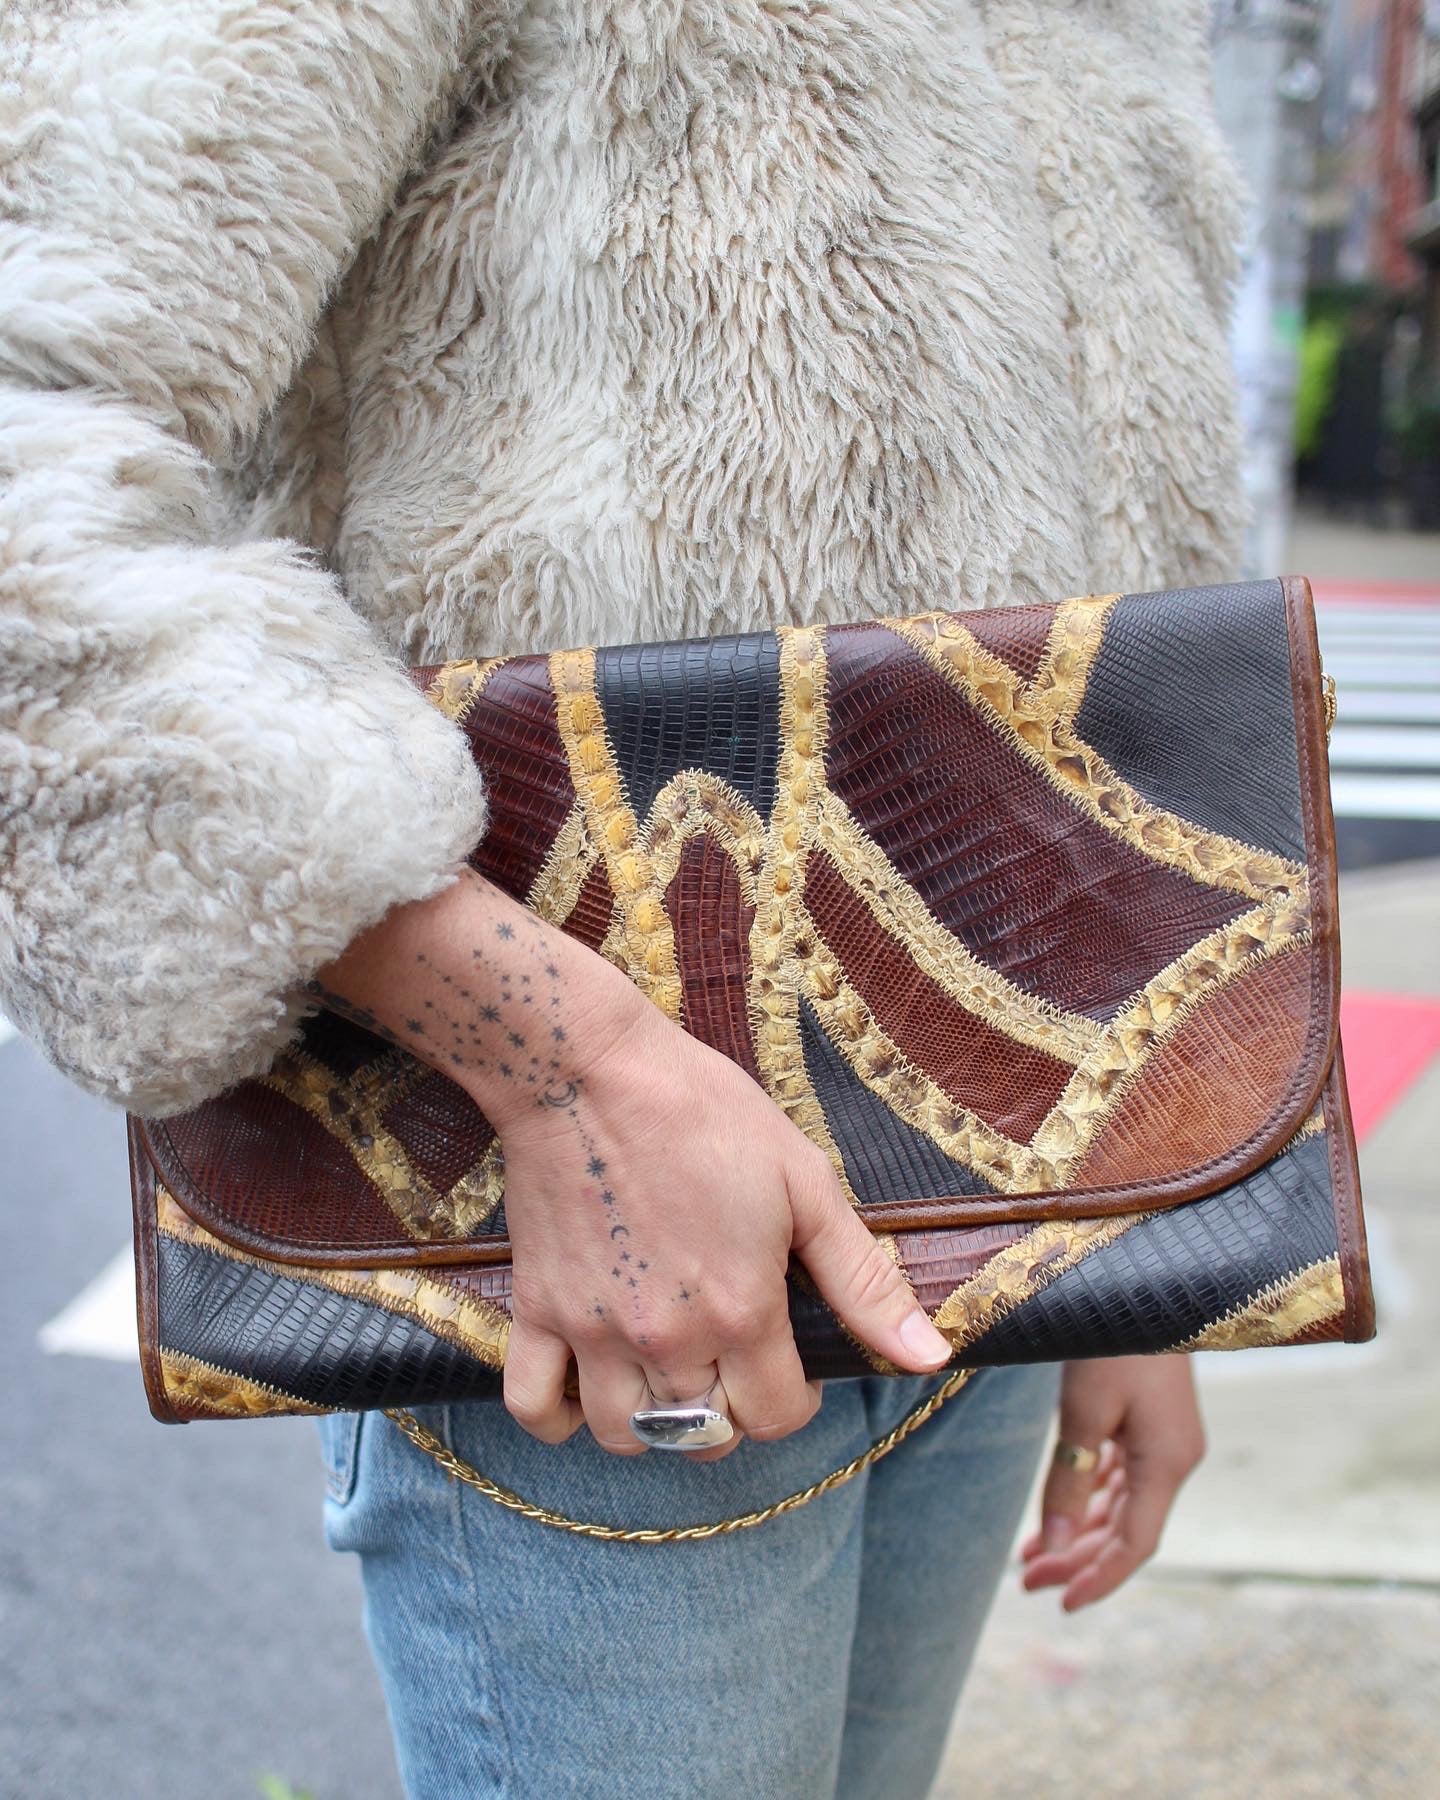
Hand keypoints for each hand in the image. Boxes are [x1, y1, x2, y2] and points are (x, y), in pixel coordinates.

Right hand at [314, 870, 953, 1459]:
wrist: (591, 1070)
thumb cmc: (703, 1111)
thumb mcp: (805, 1182)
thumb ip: (864, 1280)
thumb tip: (929, 1355)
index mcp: (742, 1311)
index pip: (776, 1418)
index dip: (798, 1400)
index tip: (793, 1363)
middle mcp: (668, 1338)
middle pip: (705, 1436)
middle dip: (732, 1414)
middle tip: (735, 1363)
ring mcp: (595, 1330)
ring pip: (626, 1435)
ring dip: (655, 1422)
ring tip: (670, 1375)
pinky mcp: (538, 1309)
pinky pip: (535, 1407)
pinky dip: (561, 1418)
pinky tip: (589, 1388)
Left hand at [1020, 1356, 1204, 1610]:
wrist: (1146, 1276)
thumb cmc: (1111, 1339)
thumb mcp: (1082, 1412)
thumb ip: (1070, 1482)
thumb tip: (1053, 1548)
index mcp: (1167, 1462)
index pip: (1136, 1546)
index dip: (1099, 1580)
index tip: (1060, 1604)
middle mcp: (1175, 1457)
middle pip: (1127, 1530)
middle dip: (1077, 1559)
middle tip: (1027, 1582)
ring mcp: (1167, 1438)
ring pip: (1123, 1504)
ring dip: (1080, 1531)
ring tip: (1032, 1555)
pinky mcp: (1154, 1418)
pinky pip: (1123, 1475)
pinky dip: (1091, 1496)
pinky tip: (1063, 1508)